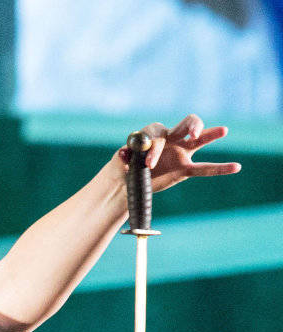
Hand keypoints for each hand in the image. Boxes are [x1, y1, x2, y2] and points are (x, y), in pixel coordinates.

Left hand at [118, 114, 240, 192]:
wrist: (125, 182)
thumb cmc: (121, 167)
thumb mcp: (119, 161)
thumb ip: (124, 155)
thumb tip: (124, 153)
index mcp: (152, 134)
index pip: (159, 135)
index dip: (155, 148)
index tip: (148, 164)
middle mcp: (169, 139)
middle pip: (185, 125)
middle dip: (190, 126)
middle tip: (192, 133)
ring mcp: (179, 153)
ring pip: (198, 140)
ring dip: (209, 134)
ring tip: (223, 130)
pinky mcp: (184, 169)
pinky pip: (204, 168)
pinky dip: (220, 168)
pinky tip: (236, 167)